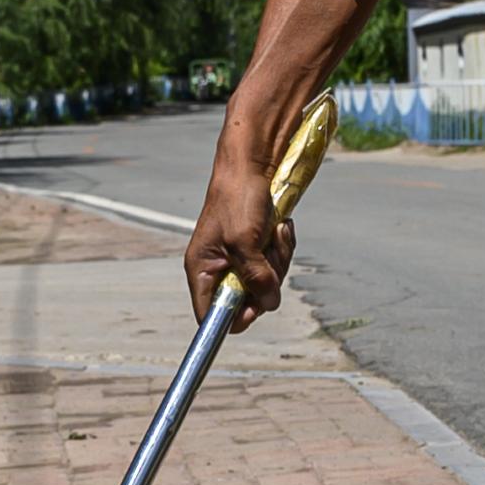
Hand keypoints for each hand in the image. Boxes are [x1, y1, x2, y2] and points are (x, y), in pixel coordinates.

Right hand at [187, 164, 290, 330]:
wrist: (253, 166)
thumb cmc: (238, 199)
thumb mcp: (245, 241)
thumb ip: (256, 277)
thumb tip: (269, 303)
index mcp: (202, 269)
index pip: (210, 314)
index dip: (233, 317)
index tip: (256, 306)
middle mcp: (219, 268)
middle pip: (248, 301)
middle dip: (267, 280)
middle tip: (269, 254)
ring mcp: (240, 259)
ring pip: (267, 282)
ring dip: (278, 259)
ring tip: (274, 232)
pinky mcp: (258, 249)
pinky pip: (276, 263)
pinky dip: (282, 247)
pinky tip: (279, 228)